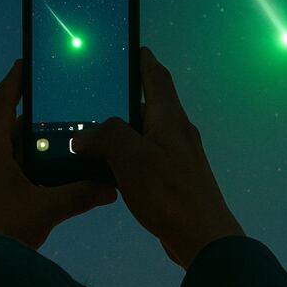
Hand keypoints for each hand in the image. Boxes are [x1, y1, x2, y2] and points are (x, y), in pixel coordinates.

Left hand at [0, 60, 116, 248]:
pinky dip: (31, 167)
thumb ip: (79, 195)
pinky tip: (52, 177)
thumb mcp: (45, 210)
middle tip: (65, 110)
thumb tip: (110, 188)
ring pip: (12, 150)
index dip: (15, 79)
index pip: (1, 101)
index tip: (28, 62)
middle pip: (11, 125)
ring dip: (36, 145)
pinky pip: (11, 170)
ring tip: (65, 143)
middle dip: (38, 117)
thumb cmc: (0, 230)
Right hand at [72, 47, 242, 268]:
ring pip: (145, 133)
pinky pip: (146, 158)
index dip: (140, 59)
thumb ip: (106, 137)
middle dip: (122, 97)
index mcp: (169, 118)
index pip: (156, 76)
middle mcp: (176, 132)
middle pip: (149, 104)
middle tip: (92, 96)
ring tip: (91, 133)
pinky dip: (127, 156)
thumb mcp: (131, 157)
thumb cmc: (168, 193)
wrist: (202, 238)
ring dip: (122, 131)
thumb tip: (85, 136)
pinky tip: (109, 168)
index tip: (125, 47)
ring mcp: (177, 157)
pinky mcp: (173, 179)